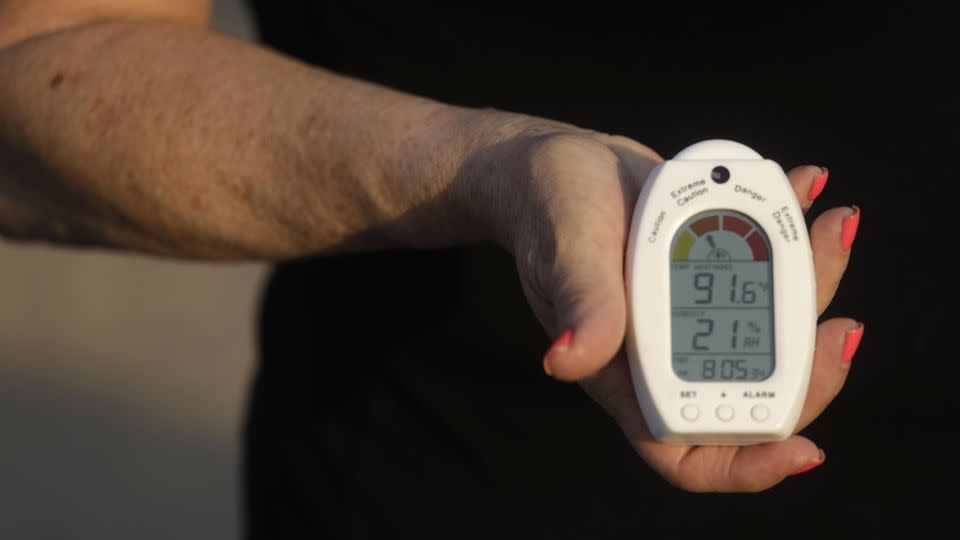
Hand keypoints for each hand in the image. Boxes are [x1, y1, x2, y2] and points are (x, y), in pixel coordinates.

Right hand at [462, 112, 860, 491]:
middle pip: (756, 392)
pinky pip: (766, 266)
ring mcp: (694, 311)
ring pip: (774, 325)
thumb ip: (582, 305)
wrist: (562, 164)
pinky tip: (806, 187)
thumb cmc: (548, 213)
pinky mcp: (711, 268)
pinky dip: (794, 230)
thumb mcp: (567, 253)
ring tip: (832, 224)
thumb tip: (565, 361)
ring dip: (818, 283)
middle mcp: (668, 352)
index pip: (688, 451)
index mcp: (628, 374)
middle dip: (812, 368)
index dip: (749, 466)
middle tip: (841, 325)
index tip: (804, 449)